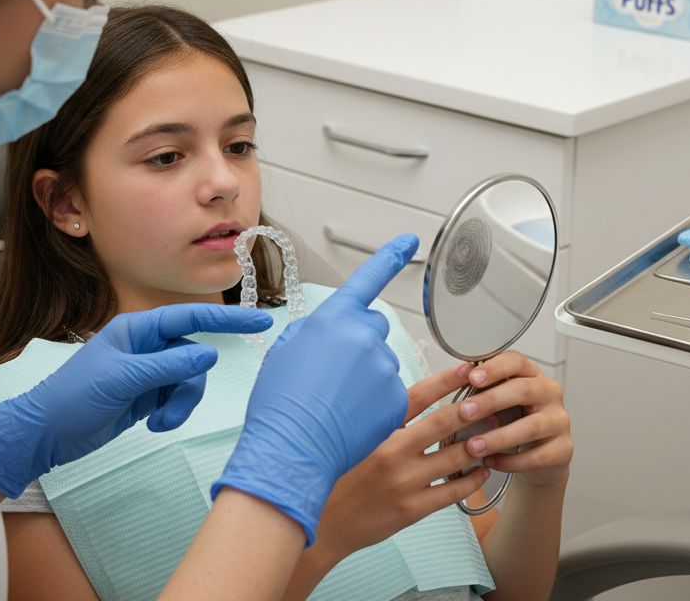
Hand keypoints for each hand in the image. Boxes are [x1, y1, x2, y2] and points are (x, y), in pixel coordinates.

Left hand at [0, 304, 272, 497]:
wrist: (46, 435)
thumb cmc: (74, 399)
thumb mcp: (122, 380)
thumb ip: (168, 366)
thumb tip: (211, 352)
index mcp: (137, 330)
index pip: (191, 318)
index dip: (227, 318)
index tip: (261, 319)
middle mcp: (146, 346)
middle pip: (194, 356)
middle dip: (188, 386)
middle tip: (170, 411)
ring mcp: (148, 371)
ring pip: (189, 380)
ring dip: (180, 404)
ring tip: (159, 423)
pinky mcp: (148, 395)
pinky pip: (178, 398)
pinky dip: (172, 413)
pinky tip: (154, 425)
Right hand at [212, 234, 420, 545]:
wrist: (291, 448)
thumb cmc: (279, 402)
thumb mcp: (285, 352)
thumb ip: (316, 332)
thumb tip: (332, 331)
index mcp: (334, 319)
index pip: (368, 279)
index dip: (390, 257)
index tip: (410, 241)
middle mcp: (365, 336)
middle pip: (372, 328)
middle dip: (358, 343)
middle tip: (332, 375)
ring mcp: (384, 367)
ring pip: (381, 363)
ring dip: (365, 377)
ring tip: (335, 403)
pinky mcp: (397, 397)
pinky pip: (390, 392)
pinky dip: (374, 403)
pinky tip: (351, 418)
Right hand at [315, 363, 489, 558]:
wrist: (323, 524)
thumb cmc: (339, 478)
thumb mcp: (354, 440)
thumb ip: (382, 421)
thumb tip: (412, 398)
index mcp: (377, 430)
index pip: (418, 396)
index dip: (447, 380)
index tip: (469, 369)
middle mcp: (391, 452)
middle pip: (444, 422)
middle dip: (474, 408)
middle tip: (493, 400)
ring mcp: (404, 482)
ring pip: (455, 456)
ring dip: (479, 444)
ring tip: (495, 434)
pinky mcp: (412, 508)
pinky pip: (453, 491)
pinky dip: (473, 478)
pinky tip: (482, 470)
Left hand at [457, 351, 572, 486]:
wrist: (538, 457)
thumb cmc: (512, 422)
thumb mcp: (497, 403)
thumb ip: (481, 392)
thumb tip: (450, 384)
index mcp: (531, 375)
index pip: (516, 362)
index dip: (494, 368)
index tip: (471, 377)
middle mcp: (549, 393)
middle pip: (524, 390)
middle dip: (491, 401)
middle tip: (465, 412)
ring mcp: (559, 421)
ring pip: (532, 426)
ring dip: (498, 437)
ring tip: (473, 446)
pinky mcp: (563, 449)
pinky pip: (537, 456)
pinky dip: (511, 461)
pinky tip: (491, 462)